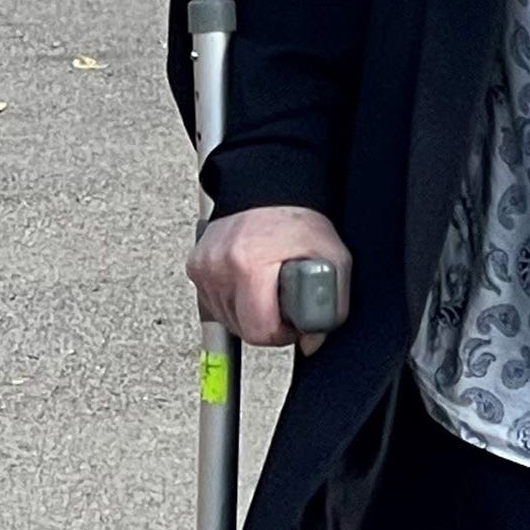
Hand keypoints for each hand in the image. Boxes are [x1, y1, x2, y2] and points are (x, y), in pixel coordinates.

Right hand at [189, 205, 353, 349]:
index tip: (292, 323)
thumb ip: (331, 307)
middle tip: (283, 304)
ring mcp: (204, 266)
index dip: (281, 334)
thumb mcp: (333, 259)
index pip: (258, 330)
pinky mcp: (196, 265)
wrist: (271, 188)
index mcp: (248, 264)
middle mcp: (219, 265)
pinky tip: (249, 284)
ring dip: (247, 314)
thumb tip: (312, 341)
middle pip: (240, 328)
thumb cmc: (299, 221)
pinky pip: (214, 302)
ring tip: (267, 290)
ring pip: (225, 319)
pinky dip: (232, 300)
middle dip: (265, 325)